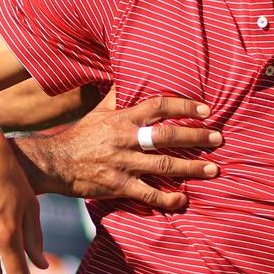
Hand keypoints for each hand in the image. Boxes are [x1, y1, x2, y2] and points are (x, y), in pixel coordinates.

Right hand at [16, 95, 221, 209]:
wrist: (55, 163)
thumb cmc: (80, 136)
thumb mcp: (98, 111)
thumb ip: (117, 96)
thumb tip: (127, 73)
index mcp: (122, 119)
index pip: (158, 106)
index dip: (183, 107)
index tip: (205, 110)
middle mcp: (125, 140)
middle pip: (166, 136)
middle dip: (195, 137)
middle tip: (218, 138)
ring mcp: (123, 164)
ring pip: (163, 165)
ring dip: (191, 168)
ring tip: (213, 170)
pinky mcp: (118, 186)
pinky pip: (147, 193)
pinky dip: (167, 198)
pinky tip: (183, 199)